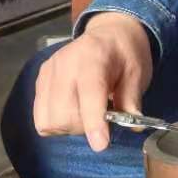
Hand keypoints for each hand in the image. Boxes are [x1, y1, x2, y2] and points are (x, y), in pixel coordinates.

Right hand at [32, 12, 153, 152]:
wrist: (109, 32)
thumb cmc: (125, 53)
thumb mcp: (138, 73)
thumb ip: (132, 100)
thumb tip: (133, 126)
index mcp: (93, 58)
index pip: (89, 94)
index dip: (94, 123)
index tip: (101, 145)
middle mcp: (64, 64)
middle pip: (63, 115)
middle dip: (84, 127)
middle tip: (102, 118)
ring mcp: (48, 72)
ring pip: (48, 120)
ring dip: (68, 127)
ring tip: (85, 114)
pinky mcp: (39, 80)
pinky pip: (40, 117)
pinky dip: (56, 122)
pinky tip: (72, 110)